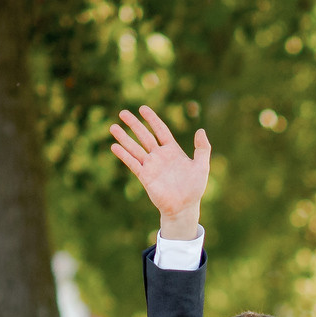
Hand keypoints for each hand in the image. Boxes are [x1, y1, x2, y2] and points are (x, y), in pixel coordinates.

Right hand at [110, 106, 209, 239]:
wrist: (185, 208)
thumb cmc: (194, 188)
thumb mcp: (202, 166)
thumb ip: (202, 148)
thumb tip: (200, 130)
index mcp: (173, 150)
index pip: (160, 130)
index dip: (152, 119)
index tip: (142, 108)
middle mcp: (159, 156)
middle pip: (144, 136)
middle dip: (134, 124)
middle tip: (122, 112)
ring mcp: (151, 166)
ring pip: (135, 148)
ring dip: (124, 138)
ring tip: (113, 127)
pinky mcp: (145, 177)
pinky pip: (133, 163)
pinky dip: (124, 155)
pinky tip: (114, 146)